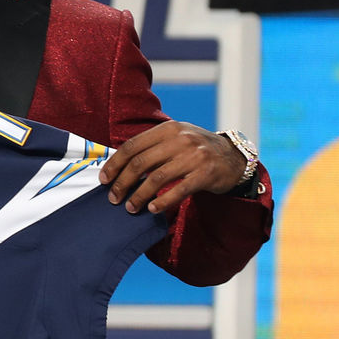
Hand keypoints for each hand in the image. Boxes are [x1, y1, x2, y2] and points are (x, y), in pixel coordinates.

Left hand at [98, 121, 245, 214]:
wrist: (234, 157)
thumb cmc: (196, 150)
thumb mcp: (175, 139)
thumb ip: (152, 148)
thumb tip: (118, 166)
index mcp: (168, 129)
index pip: (132, 146)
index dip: (115, 164)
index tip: (104, 179)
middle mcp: (180, 139)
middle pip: (141, 163)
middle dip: (122, 183)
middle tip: (113, 198)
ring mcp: (194, 156)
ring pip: (157, 178)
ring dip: (139, 195)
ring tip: (130, 208)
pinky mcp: (206, 173)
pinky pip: (178, 190)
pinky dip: (163, 201)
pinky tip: (152, 209)